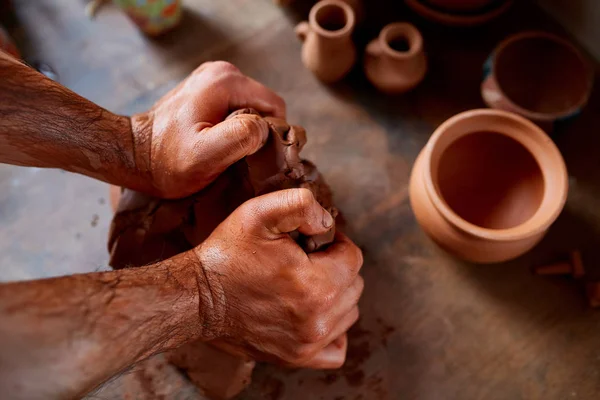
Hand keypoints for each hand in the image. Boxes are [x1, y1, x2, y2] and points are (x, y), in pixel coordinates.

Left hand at [131, 61, 285, 198]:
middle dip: (259, 132)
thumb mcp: (207, 155)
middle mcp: (222, 71)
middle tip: (238, 157)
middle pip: (264, 105)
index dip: (272, 134)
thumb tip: (267, 127)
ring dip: (246, 132)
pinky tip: (217, 143)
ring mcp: (213, 78)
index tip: (253, 157)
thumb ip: (242, 136)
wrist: (133, 156)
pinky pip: (237, 108)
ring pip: (252, 108)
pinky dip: (233, 127)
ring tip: (226, 152)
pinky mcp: (207, 89)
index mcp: (226, 81)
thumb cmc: (167, 161)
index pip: (275, 106)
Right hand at [193, 188, 363, 367]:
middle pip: (354, 286)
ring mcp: (308, 343)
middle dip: (336, 268)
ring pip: (348, 313)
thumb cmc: (228, 254)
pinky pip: (337, 349)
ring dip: (335, 294)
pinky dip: (333, 329)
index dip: (335, 243)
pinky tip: (313, 313)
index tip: (312, 242)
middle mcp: (318, 320)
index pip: (354, 258)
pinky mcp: (297, 358)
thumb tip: (328, 222)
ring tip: (304, 283)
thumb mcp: (259, 213)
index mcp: (316, 285)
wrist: (198, 298)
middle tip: (305, 261)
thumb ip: (301, 204)